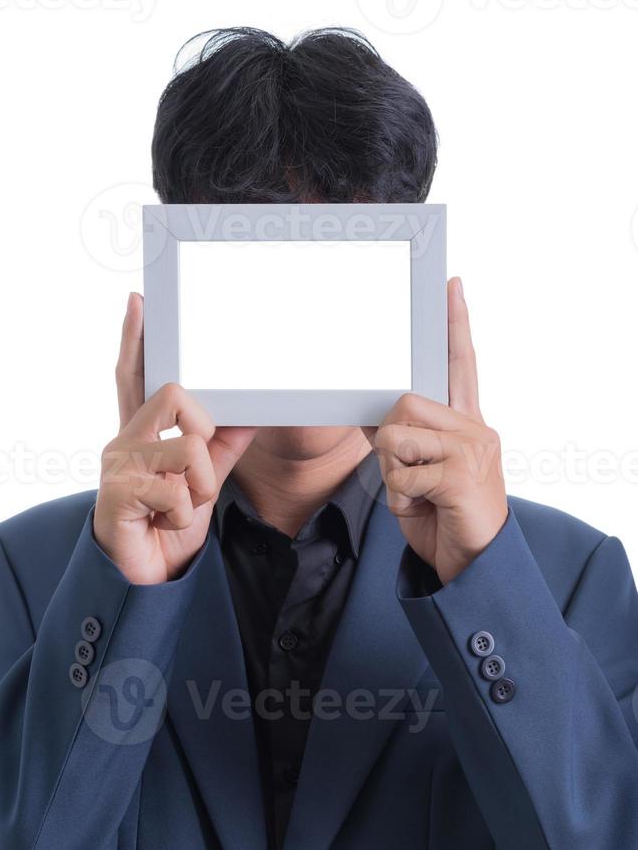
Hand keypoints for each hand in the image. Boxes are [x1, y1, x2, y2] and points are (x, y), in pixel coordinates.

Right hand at [93, 293, 255, 583]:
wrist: (148, 577)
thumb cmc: (169, 524)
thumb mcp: (204, 479)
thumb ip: (223, 445)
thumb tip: (251, 410)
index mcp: (142, 432)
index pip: (136, 376)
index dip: (136, 339)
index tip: (139, 301)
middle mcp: (124, 439)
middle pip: (176, 394)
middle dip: (204, 433)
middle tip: (194, 474)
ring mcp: (117, 464)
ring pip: (188, 446)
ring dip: (200, 487)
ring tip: (178, 508)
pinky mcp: (117, 491)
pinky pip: (177, 488)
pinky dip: (184, 512)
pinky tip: (163, 523)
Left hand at [370, 278, 507, 585]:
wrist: (474, 565)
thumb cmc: (445, 517)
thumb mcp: (420, 474)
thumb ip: (404, 441)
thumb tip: (373, 417)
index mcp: (467, 424)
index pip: (460, 364)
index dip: (455, 325)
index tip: (452, 285)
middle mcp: (475, 429)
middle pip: (403, 404)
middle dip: (389, 443)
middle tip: (409, 476)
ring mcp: (472, 451)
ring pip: (395, 438)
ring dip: (392, 474)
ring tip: (418, 496)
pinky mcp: (460, 477)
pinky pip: (400, 475)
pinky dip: (399, 500)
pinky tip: (423, 511)